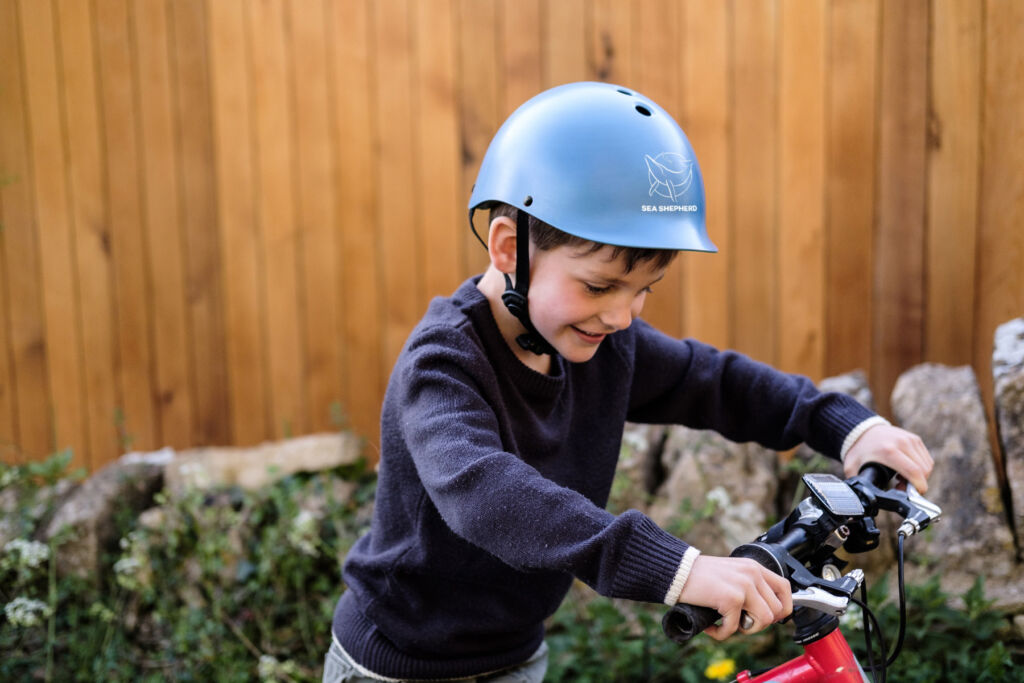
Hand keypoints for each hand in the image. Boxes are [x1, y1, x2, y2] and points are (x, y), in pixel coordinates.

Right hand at [677, 555, 791, 640]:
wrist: (677, 571)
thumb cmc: (699, 575)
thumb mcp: (731, 574)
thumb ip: (749, 586)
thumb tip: (763, 612)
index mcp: (754, 567)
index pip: (785, 588)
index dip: (782, 608)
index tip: (768, 617)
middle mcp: (752, 574)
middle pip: (776, 610)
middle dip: (759, 623)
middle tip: (740, 622)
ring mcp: (743, 586)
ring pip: (763, 621)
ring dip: (746, 629)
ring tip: (728, 624)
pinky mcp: (731, 599)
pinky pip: (735, 628)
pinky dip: (722, 634)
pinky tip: (711, 628)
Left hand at [842, 424, 932, 492]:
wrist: (861, 431)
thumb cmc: (858, 451)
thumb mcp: (852, 468)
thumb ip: (858, 485)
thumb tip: (862, 500)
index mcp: (888, 451)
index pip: (914, 471)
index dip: (918, 487)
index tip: (913, 495)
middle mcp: (902, 443)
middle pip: (923, 470)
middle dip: (917, 484)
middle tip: (901, 487)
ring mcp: (910, 439)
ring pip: (928, 465)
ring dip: (920, 476)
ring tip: (902, 478)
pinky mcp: (915, 439)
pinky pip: (926, 459)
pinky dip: (921, 468)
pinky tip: (907, 469)